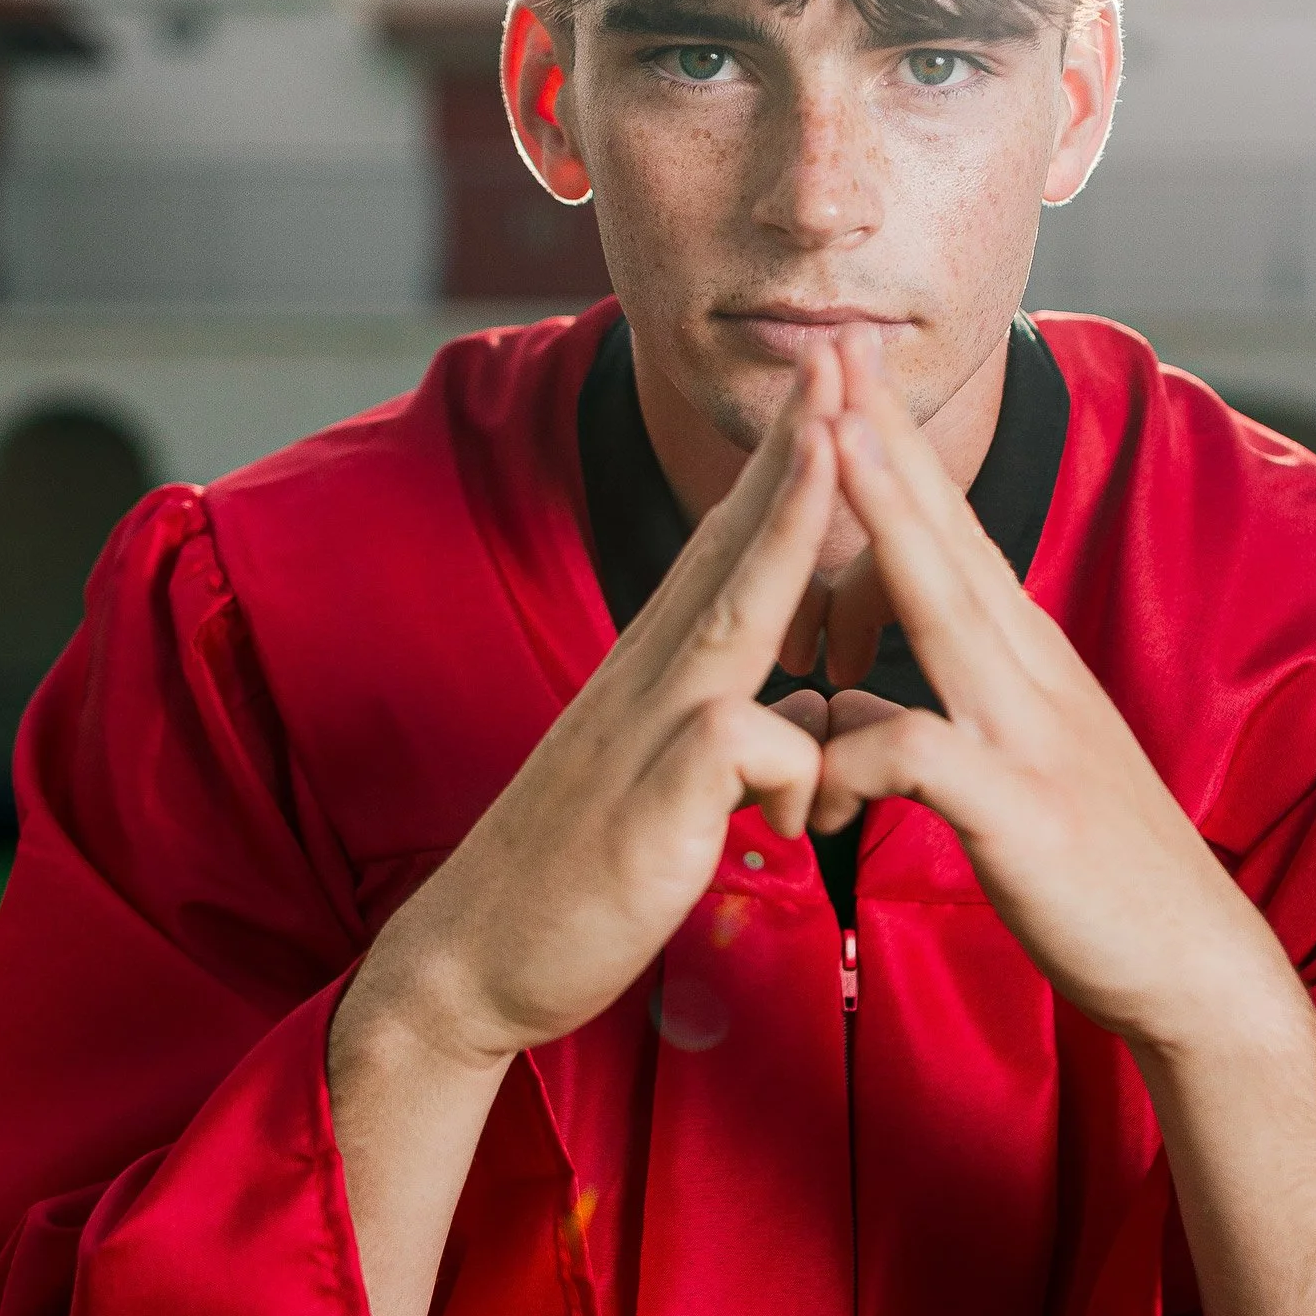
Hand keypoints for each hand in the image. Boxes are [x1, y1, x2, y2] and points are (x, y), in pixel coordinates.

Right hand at [346, 349, 842, 1075]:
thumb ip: (728, 732)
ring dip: (788, 525)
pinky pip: (742, 746)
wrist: (478, 961)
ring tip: (838, 452)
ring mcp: (643, 733)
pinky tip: (797, 830)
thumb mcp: (663, 783)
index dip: (781, 467)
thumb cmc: (580, 874)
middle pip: (728, 542)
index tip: (827, 389)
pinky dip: (793, 773)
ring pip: (732, 611)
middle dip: (791, 444)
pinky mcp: (651, 803)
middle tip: (836, 353)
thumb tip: (803, 719)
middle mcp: (648, 680)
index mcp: (659, 673)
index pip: (726, 546)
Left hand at [813, 328, 1315, 1315]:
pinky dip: (859, 758)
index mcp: (1021, 661)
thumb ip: (914, 732)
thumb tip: (836, 712)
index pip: (946, 533)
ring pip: (944, 608)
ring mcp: (1032, 737)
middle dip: (883, 439)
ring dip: (885, 525)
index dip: (891, 452)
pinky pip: (923, 759)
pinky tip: (816, 787)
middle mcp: (1031, 674)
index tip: (840, 376)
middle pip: (946, 536)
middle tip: (831, 347)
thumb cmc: (1088, 876)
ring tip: (826, 453)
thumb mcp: (997, 781)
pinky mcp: (1021, 814)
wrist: (1193, 967)